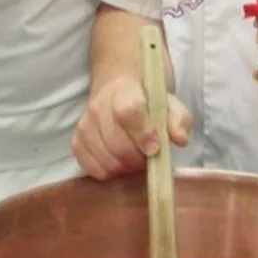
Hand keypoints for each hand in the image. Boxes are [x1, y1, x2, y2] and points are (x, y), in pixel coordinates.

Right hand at [72, 75, 191, 180]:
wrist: (118, 85)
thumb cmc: (146, 97)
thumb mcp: (169, 102)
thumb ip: (178, 118)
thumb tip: (179, 138)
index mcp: (124, 90)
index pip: (127, 112)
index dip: (142, 134)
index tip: (155, 149)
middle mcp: (99, 106)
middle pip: (115, 142)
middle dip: (137, 158)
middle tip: (149, 158)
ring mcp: (85, 124)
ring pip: (103, 158)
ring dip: (124, 167)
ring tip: (135, 160)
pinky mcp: (77, 141)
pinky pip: (89, 166)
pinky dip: (107, 172)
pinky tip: (119, 164)